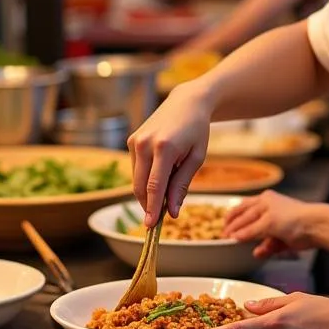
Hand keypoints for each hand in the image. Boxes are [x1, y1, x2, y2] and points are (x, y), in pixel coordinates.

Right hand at [127, 82, 212, 225]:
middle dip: (148, 205)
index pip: (154, 186)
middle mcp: (145, 143)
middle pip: (140, 186)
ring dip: (148, 192)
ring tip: (168, 186)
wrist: (186, 102)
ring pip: (136, 180)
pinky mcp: (131, 140)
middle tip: (160, 218)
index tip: (150, 227)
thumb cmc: (197, 130)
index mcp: (164, 147)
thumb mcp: (196, 158)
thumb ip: (182, 185)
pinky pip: (135, 168)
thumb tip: (172, 211)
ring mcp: (135, 141)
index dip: (152, 209)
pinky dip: (145, 178)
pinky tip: (162, 171)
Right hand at [222, 191, 315, 258]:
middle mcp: (270, 210)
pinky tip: (258, 253)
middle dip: (238, 229)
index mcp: (264, 200)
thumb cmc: (291, 217)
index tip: (223, 232)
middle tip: (226, 237)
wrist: (315, 227)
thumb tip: (234, 236)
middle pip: (249, 221)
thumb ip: (249, 230)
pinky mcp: (284, 238)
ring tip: (240, 244)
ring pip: (259, 233)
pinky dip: (264, 248)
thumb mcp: (267, 222)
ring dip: (251, 239)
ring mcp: (277, 224)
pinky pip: (270, 244)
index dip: (232, 222)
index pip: (243, 211)